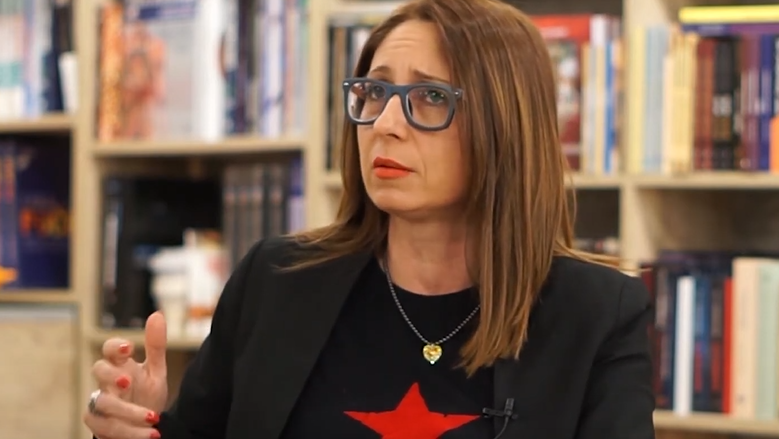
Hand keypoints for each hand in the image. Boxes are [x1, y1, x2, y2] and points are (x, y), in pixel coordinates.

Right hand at [84, 312, 169, 438]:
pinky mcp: (98, 424)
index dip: (115, 346)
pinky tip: (150, 434)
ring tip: (153, 418)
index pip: (110, 349)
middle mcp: (107, 383)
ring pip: (101, 402)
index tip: (128, 348)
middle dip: (110, 374)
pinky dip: (129, 432)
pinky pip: (106, 427)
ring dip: (128, 411)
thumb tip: (157, 314)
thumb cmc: (146, 395)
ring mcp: (100, 403)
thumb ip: (155, 347)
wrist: (145, 426)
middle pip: (97, 370)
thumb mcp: (155, 372)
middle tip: (128, 381)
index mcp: (121, 366)